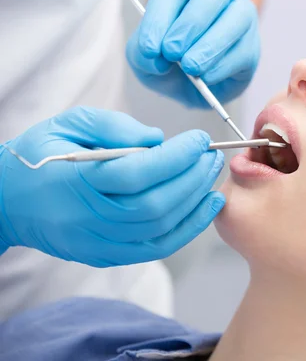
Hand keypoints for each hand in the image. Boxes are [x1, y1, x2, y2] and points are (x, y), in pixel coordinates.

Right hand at [0, 107, 224, 266]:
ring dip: (195, 202)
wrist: (8, 201)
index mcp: (76, 181)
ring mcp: (98, 242)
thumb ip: (114, 127)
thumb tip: (159, 140)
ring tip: (211, 177)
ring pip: (160, 228)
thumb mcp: (69, 125)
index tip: (198, 140)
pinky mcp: (106, 255)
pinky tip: (205, 207)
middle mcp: (88, 217)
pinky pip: (156, 248)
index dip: (176, 157)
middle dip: (192, 178)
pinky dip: (187, 229)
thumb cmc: (40, 157)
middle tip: (211, 157)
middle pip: (155, 203)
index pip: (137, 173)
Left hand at [126, 0, 259, 107]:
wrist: (195, 82)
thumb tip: (159, 60)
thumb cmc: (170, 57)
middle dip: (190, 24)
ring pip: (235, 19)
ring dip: (210, 46)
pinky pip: (243, 51)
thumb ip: (143, 55)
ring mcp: (242, 14)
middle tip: (171, 52)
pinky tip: (206, 77)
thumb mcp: (145, 56)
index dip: (160, 16)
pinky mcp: (252, 44)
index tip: (149, 47)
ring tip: (190, 68)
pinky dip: (223, 66)